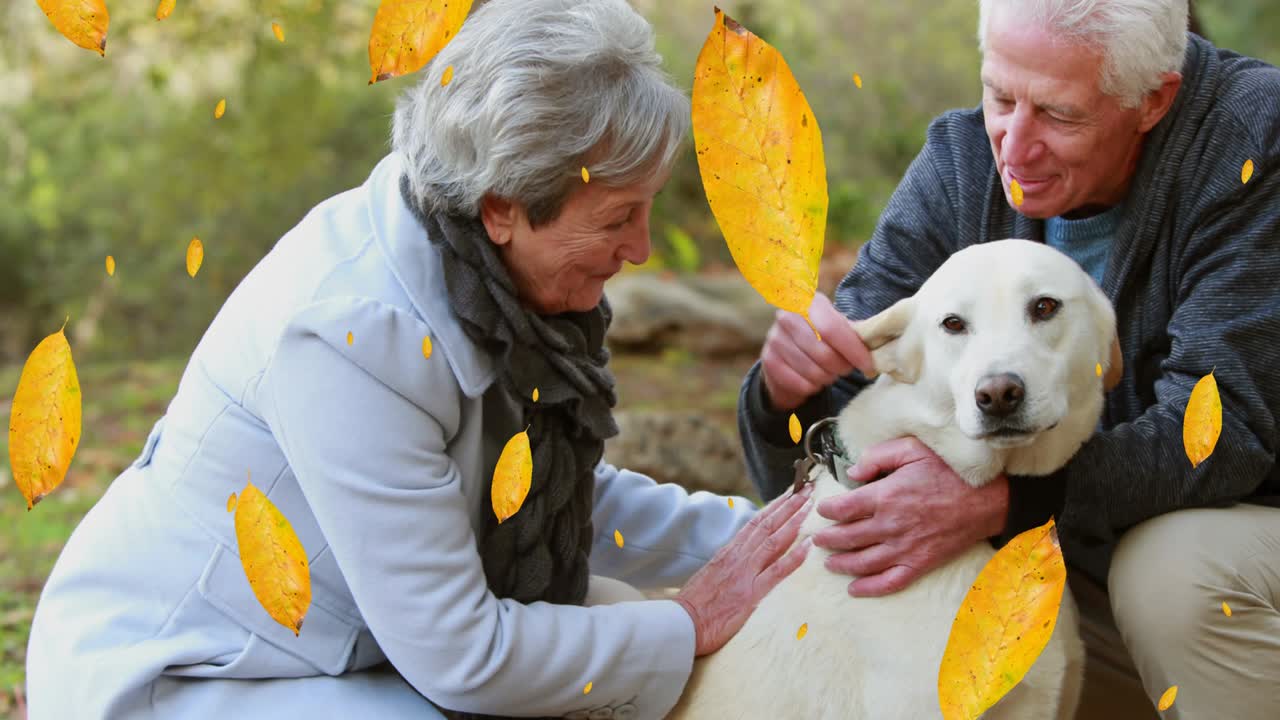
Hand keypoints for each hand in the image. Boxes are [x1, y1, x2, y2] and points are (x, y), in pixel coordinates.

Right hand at [674, 484, 814, 655]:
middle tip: (807, 489)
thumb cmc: (695, 605)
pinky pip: (777, 571)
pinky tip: (808, 545)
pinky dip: (794, 557)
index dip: (774, 506)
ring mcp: (745, 572)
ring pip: (773, 540)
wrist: (682, 623)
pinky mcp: (750, 592)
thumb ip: (730, 562)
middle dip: (788, 505)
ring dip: (794, 521)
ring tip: (810, 506)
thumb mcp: (712, 574)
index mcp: (728, 552)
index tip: (790, 494)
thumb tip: (746, 554)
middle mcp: (737, 556)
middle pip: (767, 524)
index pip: (755, 522)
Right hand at [760, 292, 875, 411]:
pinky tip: (813, 379)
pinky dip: (813, 387)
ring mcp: (775, 339)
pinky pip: (801, 384)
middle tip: (846, 369)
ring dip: (827, 378)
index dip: (853, 350)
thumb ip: (855, 332)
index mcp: (809, 302)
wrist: (787, 350)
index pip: (832, 329)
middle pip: (824, 353)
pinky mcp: (769, 361)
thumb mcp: (837, 327)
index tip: (868, 366)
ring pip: (813, 372)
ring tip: (828, 372)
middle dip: (842, 367)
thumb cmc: (820, 337)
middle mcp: (787, 317)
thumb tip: (879, 344)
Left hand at [812, 437, 1009, 596]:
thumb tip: (853, 473)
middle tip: (817, 538)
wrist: (987, 500)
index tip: (822, 510)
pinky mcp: (920, 563)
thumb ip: (878, 457)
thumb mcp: (912, 450)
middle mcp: (890, 525)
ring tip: (828, 562)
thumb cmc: (950, 471)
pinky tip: (854, 588)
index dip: (826, 510)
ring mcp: (905, 548)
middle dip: (827, 539)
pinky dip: (869, 588)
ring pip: (862, 562)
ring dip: (841, 564)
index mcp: (885, 496)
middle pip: (847, 537)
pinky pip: (889, 581)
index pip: (842, 509)